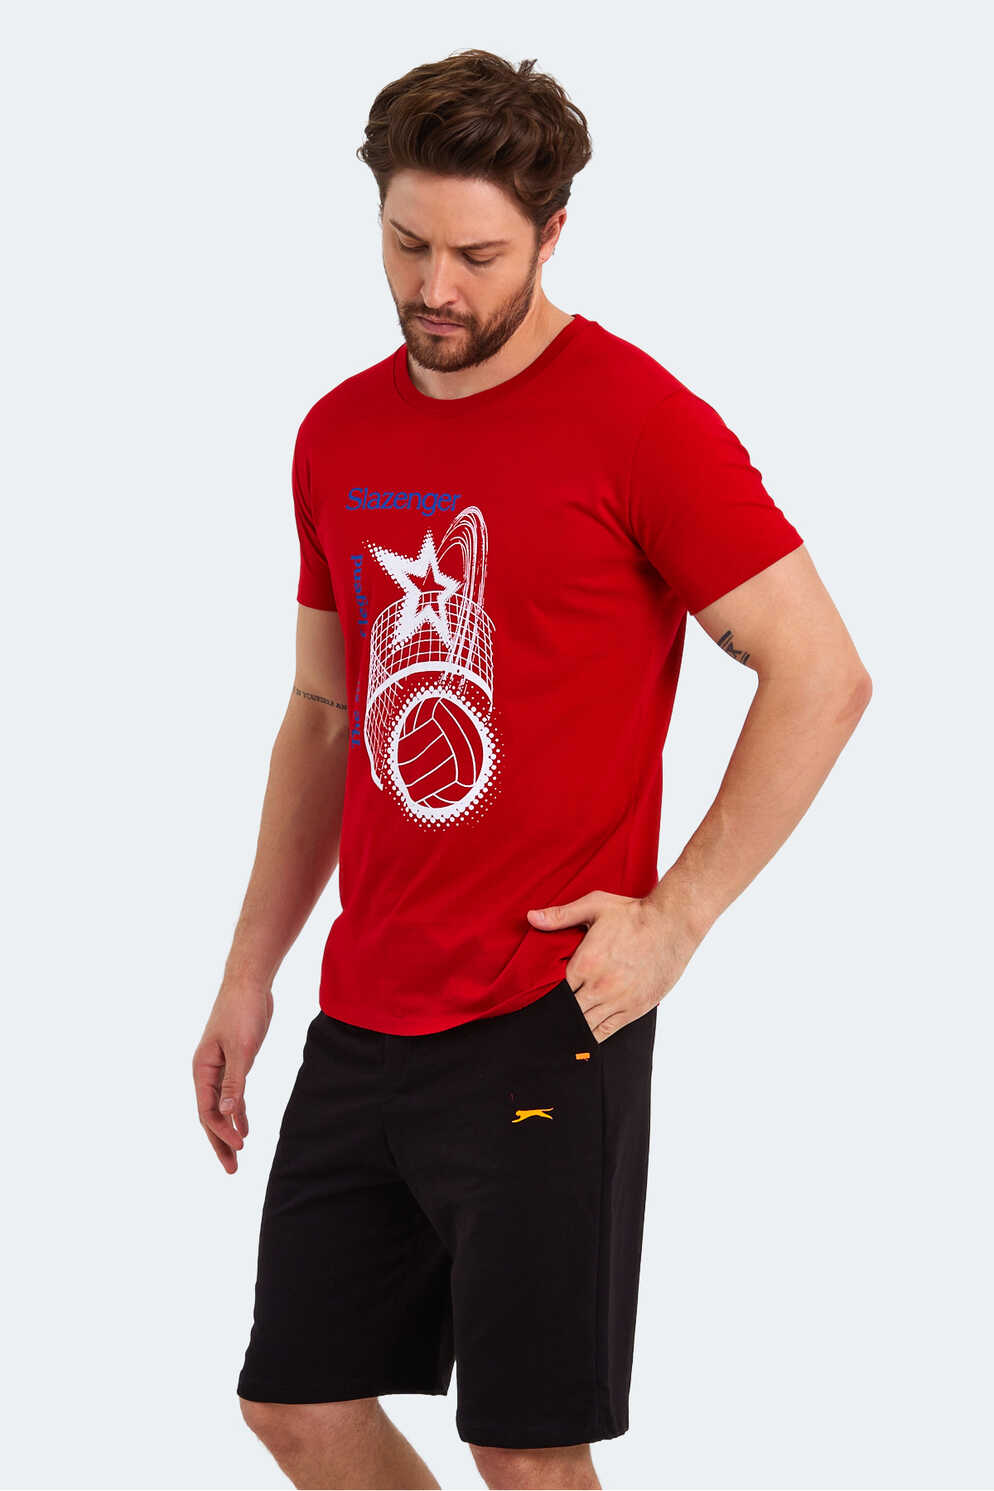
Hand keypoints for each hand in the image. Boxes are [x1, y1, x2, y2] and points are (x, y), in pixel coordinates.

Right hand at [192, 983, 273, 1172]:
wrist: (249, 983)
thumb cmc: (242, 1012)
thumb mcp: (242, 1049)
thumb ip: (235, 1082)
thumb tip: (227, 1114)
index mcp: (202, 1069)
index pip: (207, 1110)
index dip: (221, 1132)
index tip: (241, 1147)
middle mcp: (206, 1072)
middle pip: (210, 1115)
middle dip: (220, 1142)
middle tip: (232, 1170)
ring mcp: (219, 1068)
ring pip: (221, 1107)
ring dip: (228, 1130)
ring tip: (238, 1156)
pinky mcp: (234, 1062)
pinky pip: (233, 1095)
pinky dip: (238, 1112)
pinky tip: (246, 1128)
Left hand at [526, 891, 699, 1041]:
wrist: (672, 924)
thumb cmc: (633, 913)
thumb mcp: (594, 905)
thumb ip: (561, 915)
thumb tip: (530, 917)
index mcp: (585, 963)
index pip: (554, 991)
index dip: (543, 997)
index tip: (533, 1001)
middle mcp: (600, 986)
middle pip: (567, 1013)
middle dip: (555, 1015)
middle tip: (541, 1021)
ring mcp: (618, 1000)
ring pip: (585, 1026)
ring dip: (572, 1028)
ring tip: (558, 1031)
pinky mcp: (635, 1009)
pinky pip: (607, 1032)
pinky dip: (592, 1036)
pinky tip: (582, 1037)